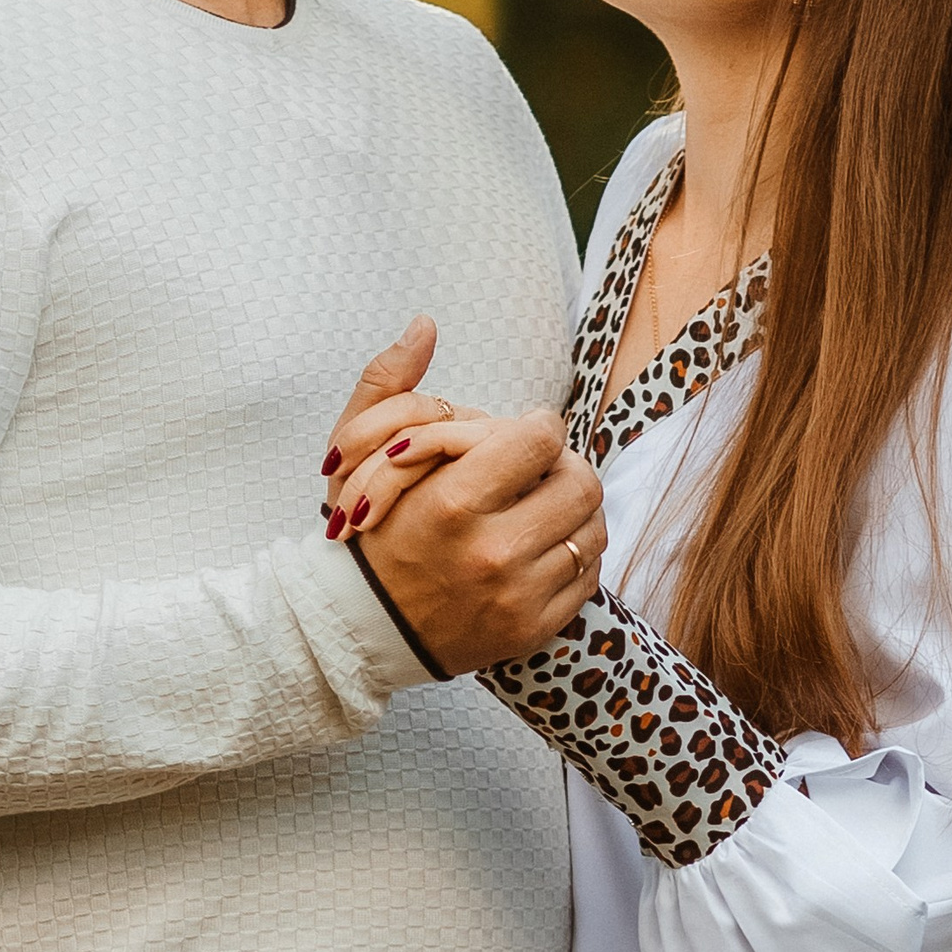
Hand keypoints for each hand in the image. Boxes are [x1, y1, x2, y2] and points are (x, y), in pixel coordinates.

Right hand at [319, 338, 604, 676]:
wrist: (361, 627)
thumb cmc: (366, 532)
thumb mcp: (359, 453)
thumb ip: (390, 383)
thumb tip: (424, 324)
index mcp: (452, 503)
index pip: (541, 437)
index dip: (537, 426)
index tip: (523, 433)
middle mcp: (492, 552)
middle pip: (581, 482)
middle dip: (565, 464)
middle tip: (541, 467)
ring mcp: (517, 596)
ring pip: (592, 528)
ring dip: (574, 508)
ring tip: (542, 504)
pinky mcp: (532, 628)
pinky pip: (587, 575)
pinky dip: (573, 552)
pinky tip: (542, 544)